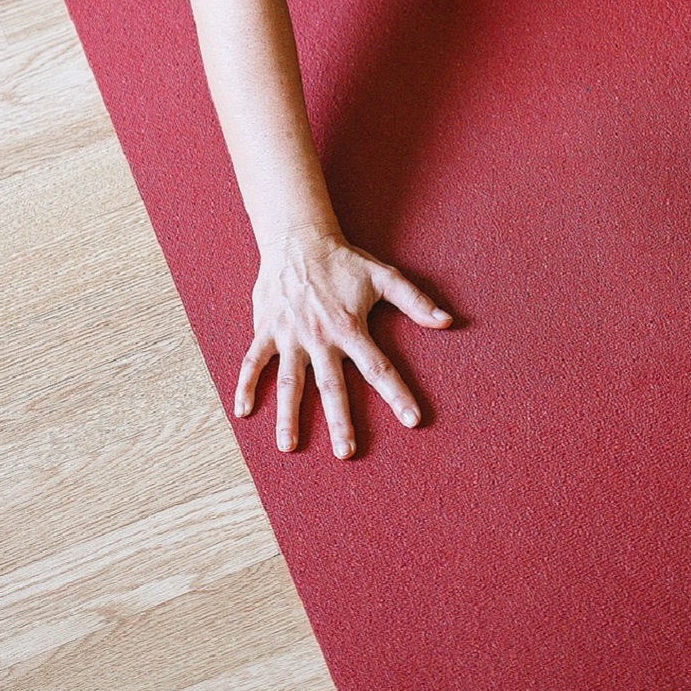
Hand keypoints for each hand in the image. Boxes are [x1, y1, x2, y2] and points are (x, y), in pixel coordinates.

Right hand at [235, 230, 451, 457]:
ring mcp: (290, 335)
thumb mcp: (384, 276)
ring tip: (288, 446)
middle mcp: (320, 337)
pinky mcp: (266, 329)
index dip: (397, 395)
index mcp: (350, 328)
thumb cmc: (344, 260)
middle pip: (331, 386)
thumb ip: (415, 301)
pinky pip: (252, 361)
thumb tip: (447, 321)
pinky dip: (246, 385)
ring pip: (289, 382)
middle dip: (339, 420)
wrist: (298, 238)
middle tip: (345, 452)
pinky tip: (243, 412)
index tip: (412, 420)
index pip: (379, 368)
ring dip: (288, 415)